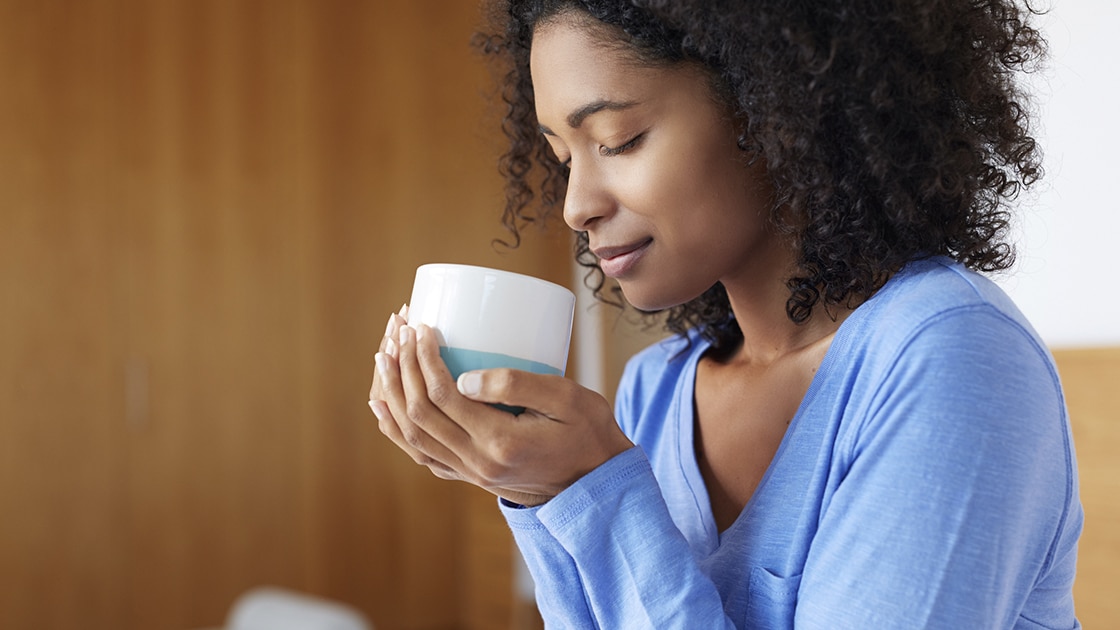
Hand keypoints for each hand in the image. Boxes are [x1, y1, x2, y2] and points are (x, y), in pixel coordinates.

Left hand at [368, 309, 632, 505]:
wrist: (597, 483)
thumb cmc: (589, 432)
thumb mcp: (567, 399)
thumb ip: (517, 385)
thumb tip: (464, 377)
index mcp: (500, 443)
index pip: (444, 396)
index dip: (425, 359)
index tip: (422, 327)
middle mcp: (478, 463)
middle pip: (419, 415)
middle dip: (402, 368)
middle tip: (397, 330)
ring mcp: (471, 473)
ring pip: (412, 437)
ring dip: (392, 395)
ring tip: (382, 357)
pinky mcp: (470, 475)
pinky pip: (421, 454)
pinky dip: (397, 429)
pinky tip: (384, 406)